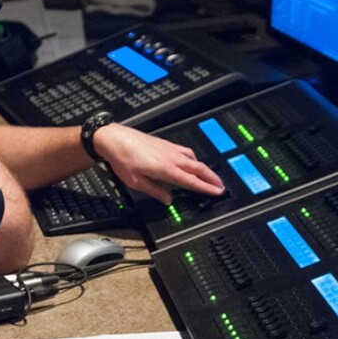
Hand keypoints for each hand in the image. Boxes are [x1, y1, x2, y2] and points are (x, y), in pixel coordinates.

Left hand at [93, 123, 224, 203]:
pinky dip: (194, 158)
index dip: (206, 188)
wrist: (115, 139)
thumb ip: (155, 191)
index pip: (192, 181)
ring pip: (194, 159)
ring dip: (204, 168)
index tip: (217, 192)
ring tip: (211, 175)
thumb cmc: (123, 158)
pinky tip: (192, 160)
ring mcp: (170, 149)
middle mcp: (171, 158)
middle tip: (221, 186)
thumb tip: (167, 199)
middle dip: (212, 178)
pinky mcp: (166, 144)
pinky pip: (186, 151)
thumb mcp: (136, 182)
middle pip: (198, 168)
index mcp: (166, 169)